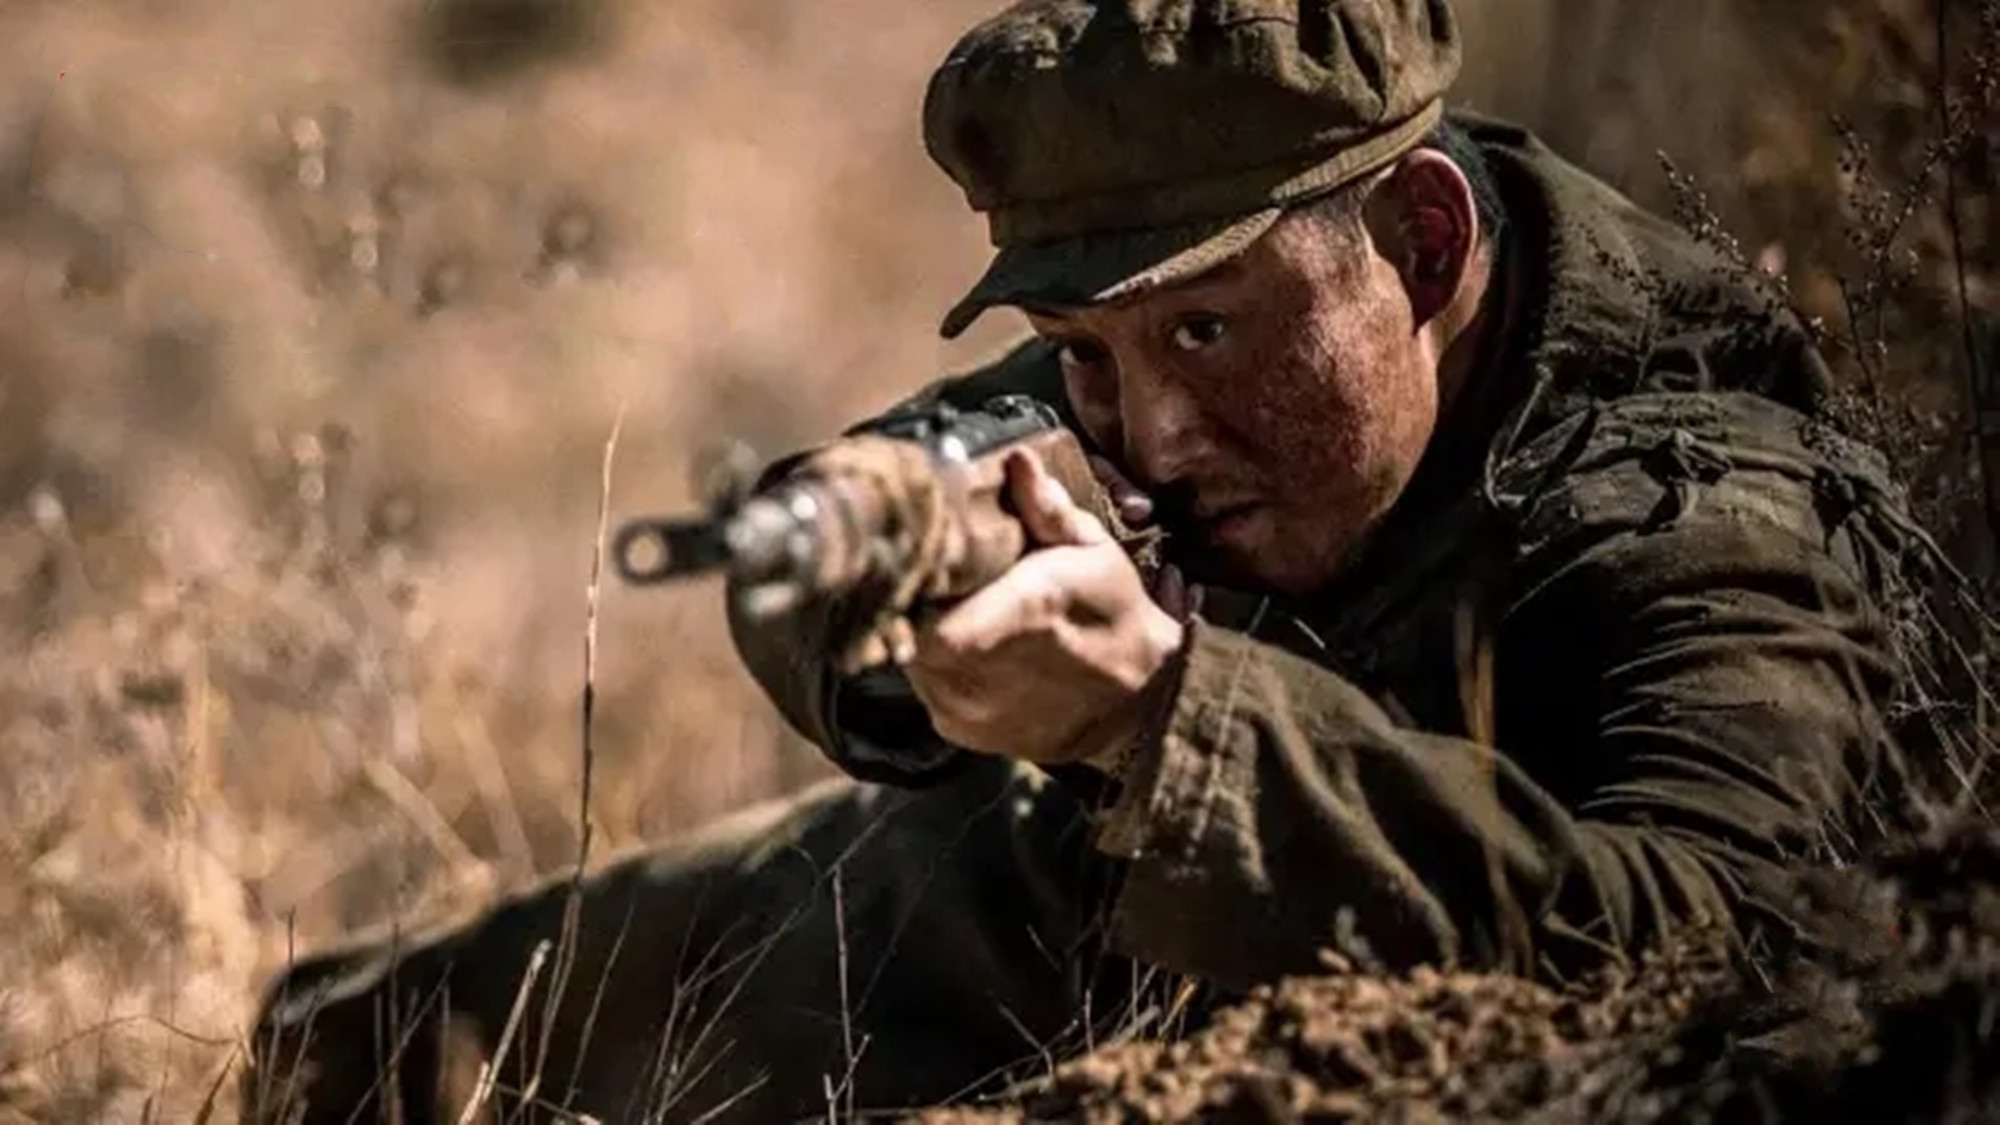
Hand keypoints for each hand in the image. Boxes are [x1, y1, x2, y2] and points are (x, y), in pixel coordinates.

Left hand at [904, 449, 1185, 765]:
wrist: (1140, 705)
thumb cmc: (1116, 616)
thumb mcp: (1094, 551)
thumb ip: (1047, 509)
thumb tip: (1017, 460)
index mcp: (1019, 611)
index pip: (923, 605)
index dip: (909, 579)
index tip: (920, 557)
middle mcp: (984, 669)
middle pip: (907, 627)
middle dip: (914, 599)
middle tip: (937, 578)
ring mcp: (969, 708)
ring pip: (911, 658)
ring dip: (923, 633)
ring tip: (957, 610)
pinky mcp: (963, 731)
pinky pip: (925, 689)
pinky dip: (935, 667)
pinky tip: (969, 649)